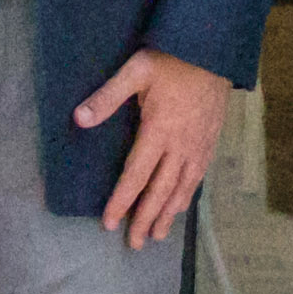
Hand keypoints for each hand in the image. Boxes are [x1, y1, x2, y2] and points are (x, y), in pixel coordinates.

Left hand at [76, 50, 228, 246]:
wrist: (213, 50)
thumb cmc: (171, 59)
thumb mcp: (135, 71)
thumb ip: (107, 97)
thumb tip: (79, 119)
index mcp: (159, 130)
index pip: (136, 175)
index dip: (122, 200)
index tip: (110, 222)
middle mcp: (180, 145)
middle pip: (160, 191)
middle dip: (144, 219)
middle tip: (133, 244)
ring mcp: (198, 146)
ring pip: (181, 189)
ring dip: (167, 215)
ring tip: (156, 236)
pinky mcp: (210, 142)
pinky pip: (198, 177)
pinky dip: (187, 197)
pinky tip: (180, 208)